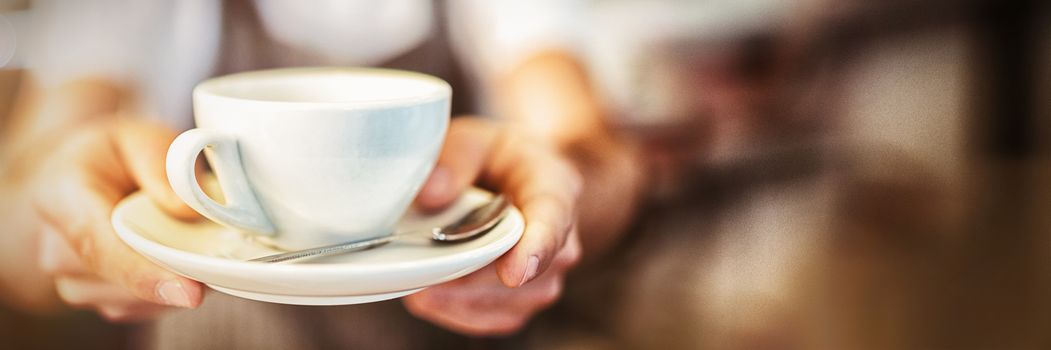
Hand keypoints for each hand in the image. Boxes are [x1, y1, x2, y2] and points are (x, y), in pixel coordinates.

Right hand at [32, 119, 204, 321]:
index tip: (192, 293)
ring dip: (175, 279)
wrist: (75, 175)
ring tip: (186, 238)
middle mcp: (57, 249)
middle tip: (217, 243)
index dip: (146, 275)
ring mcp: (73, 281)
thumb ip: (162, 166)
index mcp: (63, 198)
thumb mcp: (138, 137)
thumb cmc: (111, 155)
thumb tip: (188, 210)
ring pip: (138, 300)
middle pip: (126, 281)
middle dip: (179, 270)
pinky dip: (169, 288)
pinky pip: (143, 306)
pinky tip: (175, 257)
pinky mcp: (96, 298)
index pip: (101, 247)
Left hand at [403, 118, 582, 334]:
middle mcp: (562, 239)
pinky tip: (430, 296)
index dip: (536, 249)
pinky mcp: (524, 301)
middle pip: (526, 273)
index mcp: (556, 188)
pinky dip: (458, 313)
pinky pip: (494, 319)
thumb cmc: (497, 158)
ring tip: (417, 287)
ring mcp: (546, 276)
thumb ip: (456, 158)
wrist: (517, 181)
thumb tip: (431, 194)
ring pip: (509, 303)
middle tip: (423, 280)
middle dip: (472, 279)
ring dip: (461, 299)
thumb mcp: (476, 138)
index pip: (554, 221)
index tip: (513, 273)